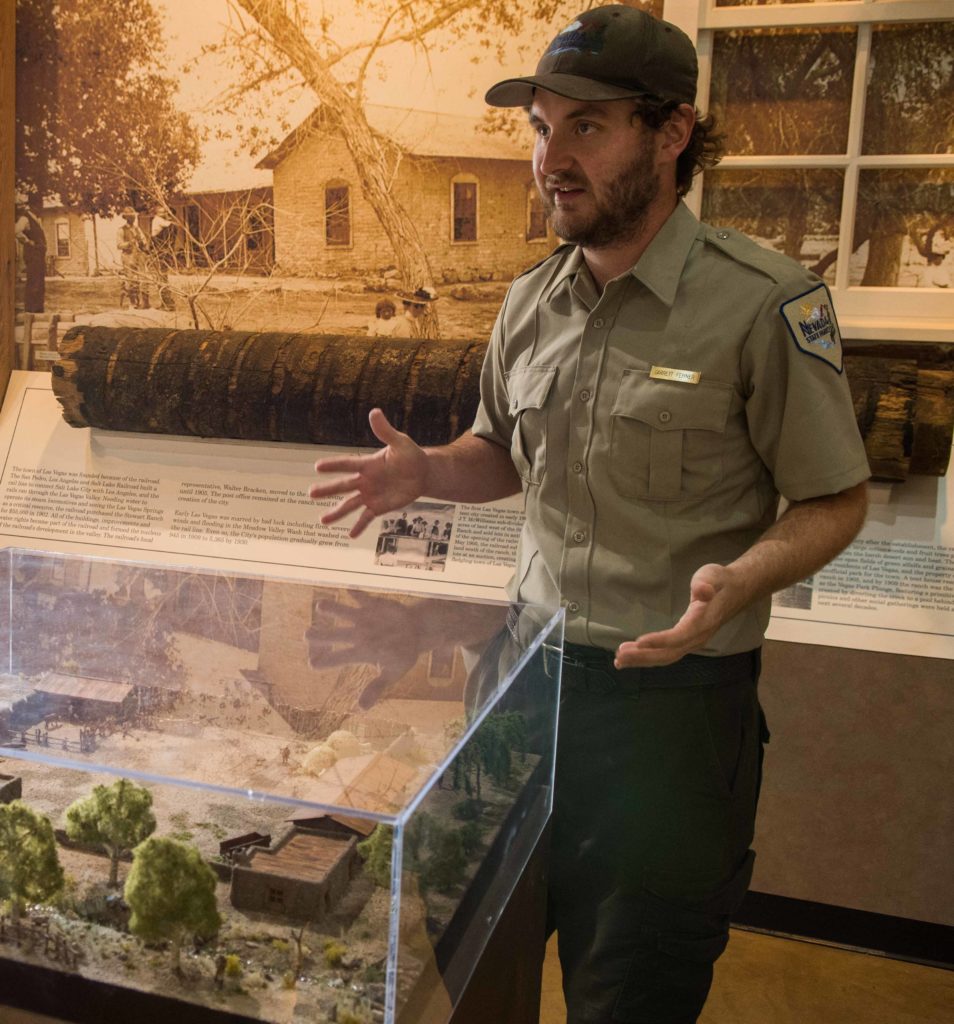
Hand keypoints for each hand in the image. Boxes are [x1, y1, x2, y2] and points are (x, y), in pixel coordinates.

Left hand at [306, 591, 426, 708]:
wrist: (417, 632)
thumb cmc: (402, 655)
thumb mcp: (392, 675)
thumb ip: (376, 688)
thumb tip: (361, 709)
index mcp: (358, 653)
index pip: (334, 659)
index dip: (322, 661)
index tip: (313, 663)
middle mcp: (356, 635)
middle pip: (332, 636)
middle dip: (319, 636)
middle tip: (307, 636)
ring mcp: (363, 619)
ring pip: (342, 613)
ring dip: (332, 609)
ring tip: (321, 607)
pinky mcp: (374, 605)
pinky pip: (363, 597)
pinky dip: (356, 594)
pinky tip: (349, 589)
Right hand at [309, 408, 427, 537]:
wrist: (422, 474)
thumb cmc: (410, 455)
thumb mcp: (400, 442)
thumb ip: (386, 431)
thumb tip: (374, 411)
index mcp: (368, 464)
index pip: (348, 464)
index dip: (334, 465)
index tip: (317, 467)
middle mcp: (365, 480)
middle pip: (343, 486)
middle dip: (327, 490)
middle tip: (310, 493)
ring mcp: (370, 495)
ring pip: (350, 504)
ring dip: (337, 512)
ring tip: (322, 520)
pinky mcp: (378, 506)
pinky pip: (366, 517)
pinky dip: (359, 526)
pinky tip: (350, 534)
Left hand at [614, 564, 741, 667]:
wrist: (737, 590)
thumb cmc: (720, 581)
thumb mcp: (712, 576)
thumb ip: (705, 584)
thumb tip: (703, 591)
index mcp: (702, 623)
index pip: (678, 636)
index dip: (659, 641)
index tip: (638, 642)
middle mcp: (697, 638)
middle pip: (668, 653)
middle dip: (643, 656)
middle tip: (619, 656)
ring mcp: (692, 642)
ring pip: (666, 657)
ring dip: (643, 660)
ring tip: (619, 661)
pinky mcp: (687, 642)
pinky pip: (667, 654)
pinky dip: (649, 658)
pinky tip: (634, 657)